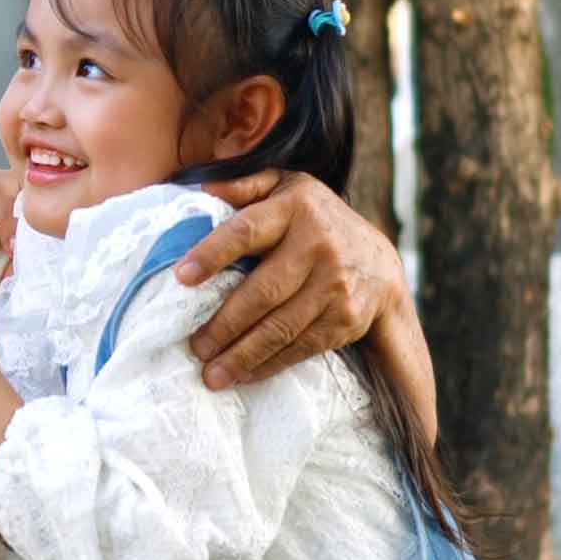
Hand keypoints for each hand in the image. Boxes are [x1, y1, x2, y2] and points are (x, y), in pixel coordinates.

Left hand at [182, 170, 405, 386]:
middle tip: (194, 346)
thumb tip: (203, 185)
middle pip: (262, 292)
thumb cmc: (311, 221)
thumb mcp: (284, 187)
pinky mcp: (346, 317)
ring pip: (281, 327)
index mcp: (295, 208)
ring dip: (242, 354)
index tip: (182, 278)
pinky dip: (269, 364)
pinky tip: (243, 374)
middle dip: (224, 324)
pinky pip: (301, 346)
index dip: (212, 254)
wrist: (378, 259)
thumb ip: (244, 185)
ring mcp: (335, 284)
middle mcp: (319, 244)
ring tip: (211, 374)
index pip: (245, 231)